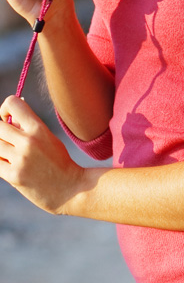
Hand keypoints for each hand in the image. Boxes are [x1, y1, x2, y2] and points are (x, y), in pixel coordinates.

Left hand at [0, 95, 84, 213]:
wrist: (69, 188)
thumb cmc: (58, 161)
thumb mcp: (48, 138)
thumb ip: (28, 126)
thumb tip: (11, 112)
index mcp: (39, 128)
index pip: (13, 104)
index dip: (4, 109)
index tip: (7, 119)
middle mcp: (28, 141)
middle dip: (0, 132)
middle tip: (7, 139)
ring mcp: (20, 159)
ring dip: (0, 149)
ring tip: (10, 155)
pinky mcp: (13, 175)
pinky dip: (0, 162)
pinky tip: (9, 165)